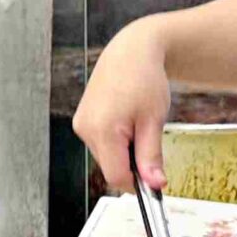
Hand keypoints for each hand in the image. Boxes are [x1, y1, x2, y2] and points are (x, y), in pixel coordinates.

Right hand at [73, 18, 170, 192]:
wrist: (131, 51)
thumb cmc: (144, 78)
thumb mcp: (153, 120)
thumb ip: (150, 156)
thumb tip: (154, 185)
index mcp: (103, 129)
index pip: (116, 176)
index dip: (137, 184)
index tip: (155, 182)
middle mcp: (86, 128)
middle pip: (111, 168)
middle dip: (132, 165)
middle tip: (149, 140)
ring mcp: (81, 124)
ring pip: (106, 158)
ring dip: (124, 152)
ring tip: (137, 124)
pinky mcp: (82, 121)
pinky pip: (101, 144)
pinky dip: (116, 142)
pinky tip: (126, 121)